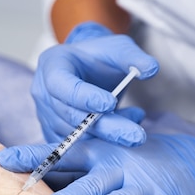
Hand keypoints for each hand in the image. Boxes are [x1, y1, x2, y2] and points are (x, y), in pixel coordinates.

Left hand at [0, 134, 194, 194]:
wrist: (194, 164)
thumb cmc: (133, 163)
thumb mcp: (101, 155)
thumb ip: (65, 164)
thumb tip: (13, 168)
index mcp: (100, 154)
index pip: (62, 155)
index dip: (35, 157)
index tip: (3, 159)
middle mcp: (122, 168)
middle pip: (92, 183)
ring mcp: (147, 186)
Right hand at [32, 21, 158, 145]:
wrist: (89, 71)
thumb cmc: (100, 57)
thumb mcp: (119, 49)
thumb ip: (134, 57)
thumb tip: (151, 69)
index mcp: (52, 65)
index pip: (61, 85)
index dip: (84, 97)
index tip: (111, 104)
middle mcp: (43, 92)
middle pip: (71, 116)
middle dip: (106, 127)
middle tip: (136, 135)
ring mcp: (46, 116)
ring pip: (76, 135)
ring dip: (109, 135)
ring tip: (136, 127)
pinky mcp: (55, 134)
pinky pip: (78, 146)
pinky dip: (104, 142)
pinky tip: (125, 131)